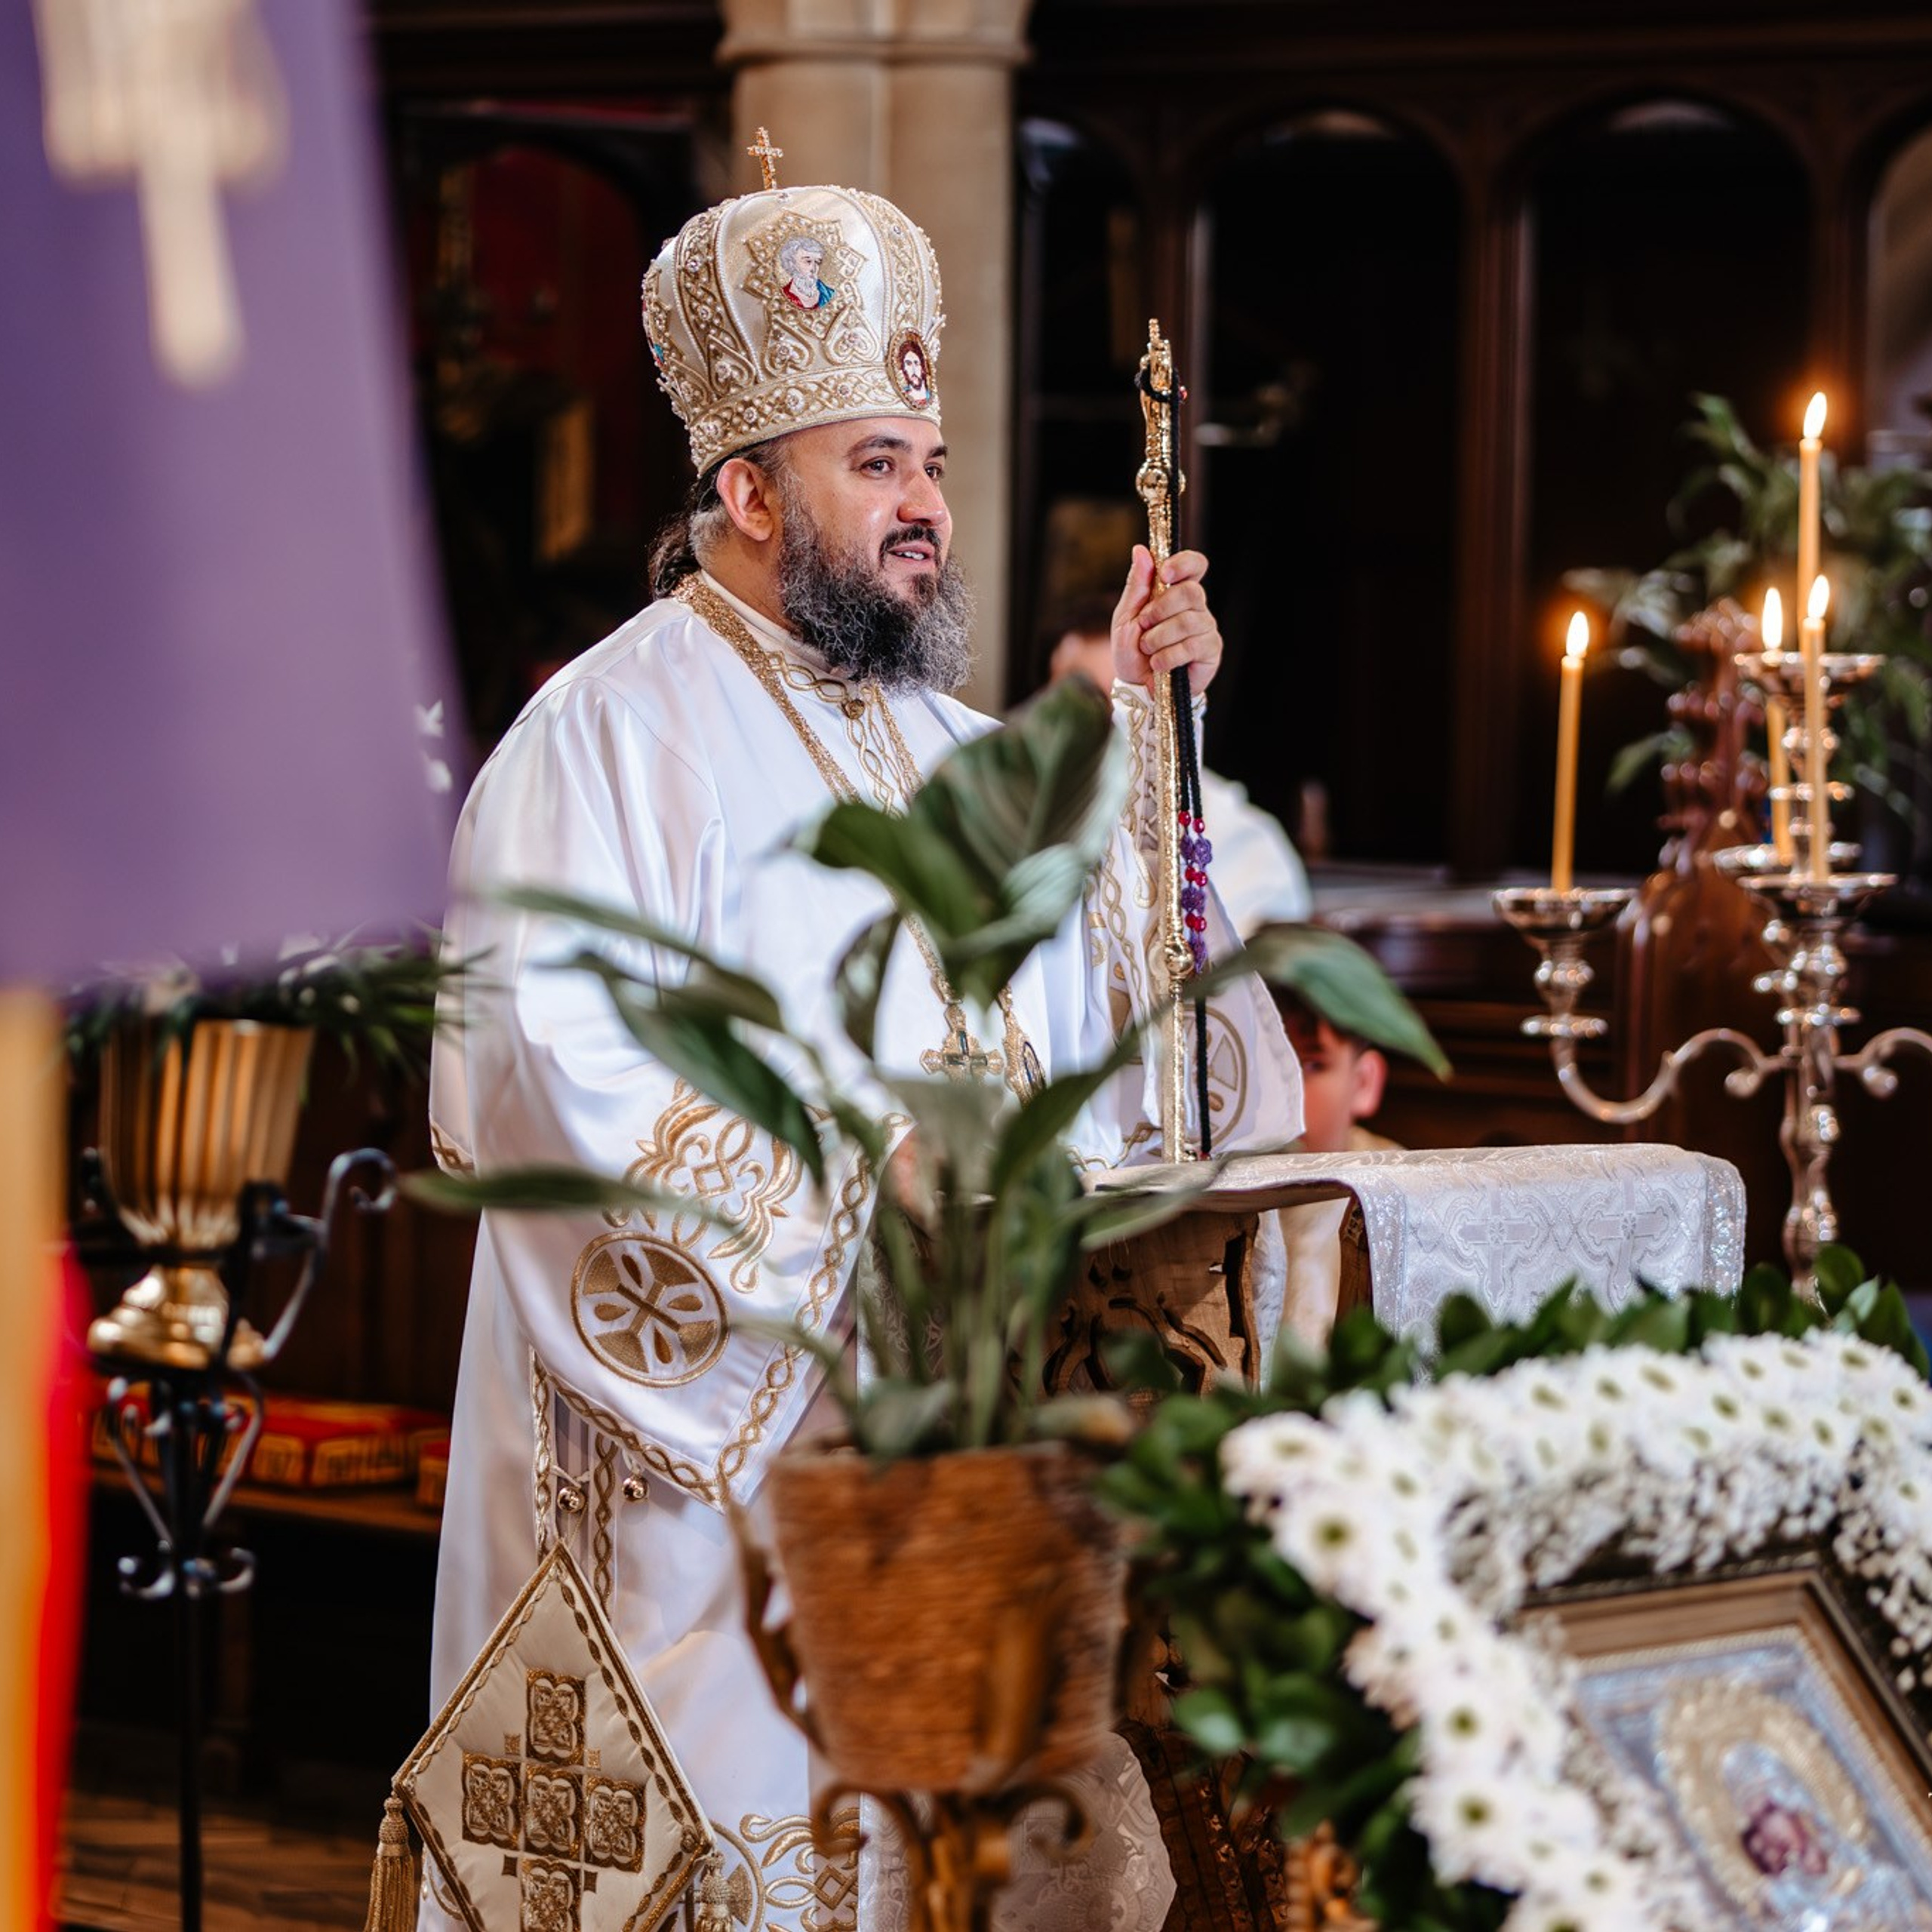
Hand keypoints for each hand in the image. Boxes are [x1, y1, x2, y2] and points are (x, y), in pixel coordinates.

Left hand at [1110, 545, 1221, 696]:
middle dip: (1160, 609)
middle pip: (1191, 592)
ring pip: (1188, 621)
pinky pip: (1191, 646)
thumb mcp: (1126, 617)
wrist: (1138, 688)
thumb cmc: (1132, 651)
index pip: (1195, 565)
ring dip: (1158, 638)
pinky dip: (1167, 656)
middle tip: (1145, 625)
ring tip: (1149, 650)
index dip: (1183, 564)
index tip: (1164, 574)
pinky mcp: (1211, 651)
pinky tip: (1159, 665)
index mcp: (1176, 593)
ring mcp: (1206, 629)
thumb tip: (1141, 550)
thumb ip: (1136, 585)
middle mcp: (1196, 608)